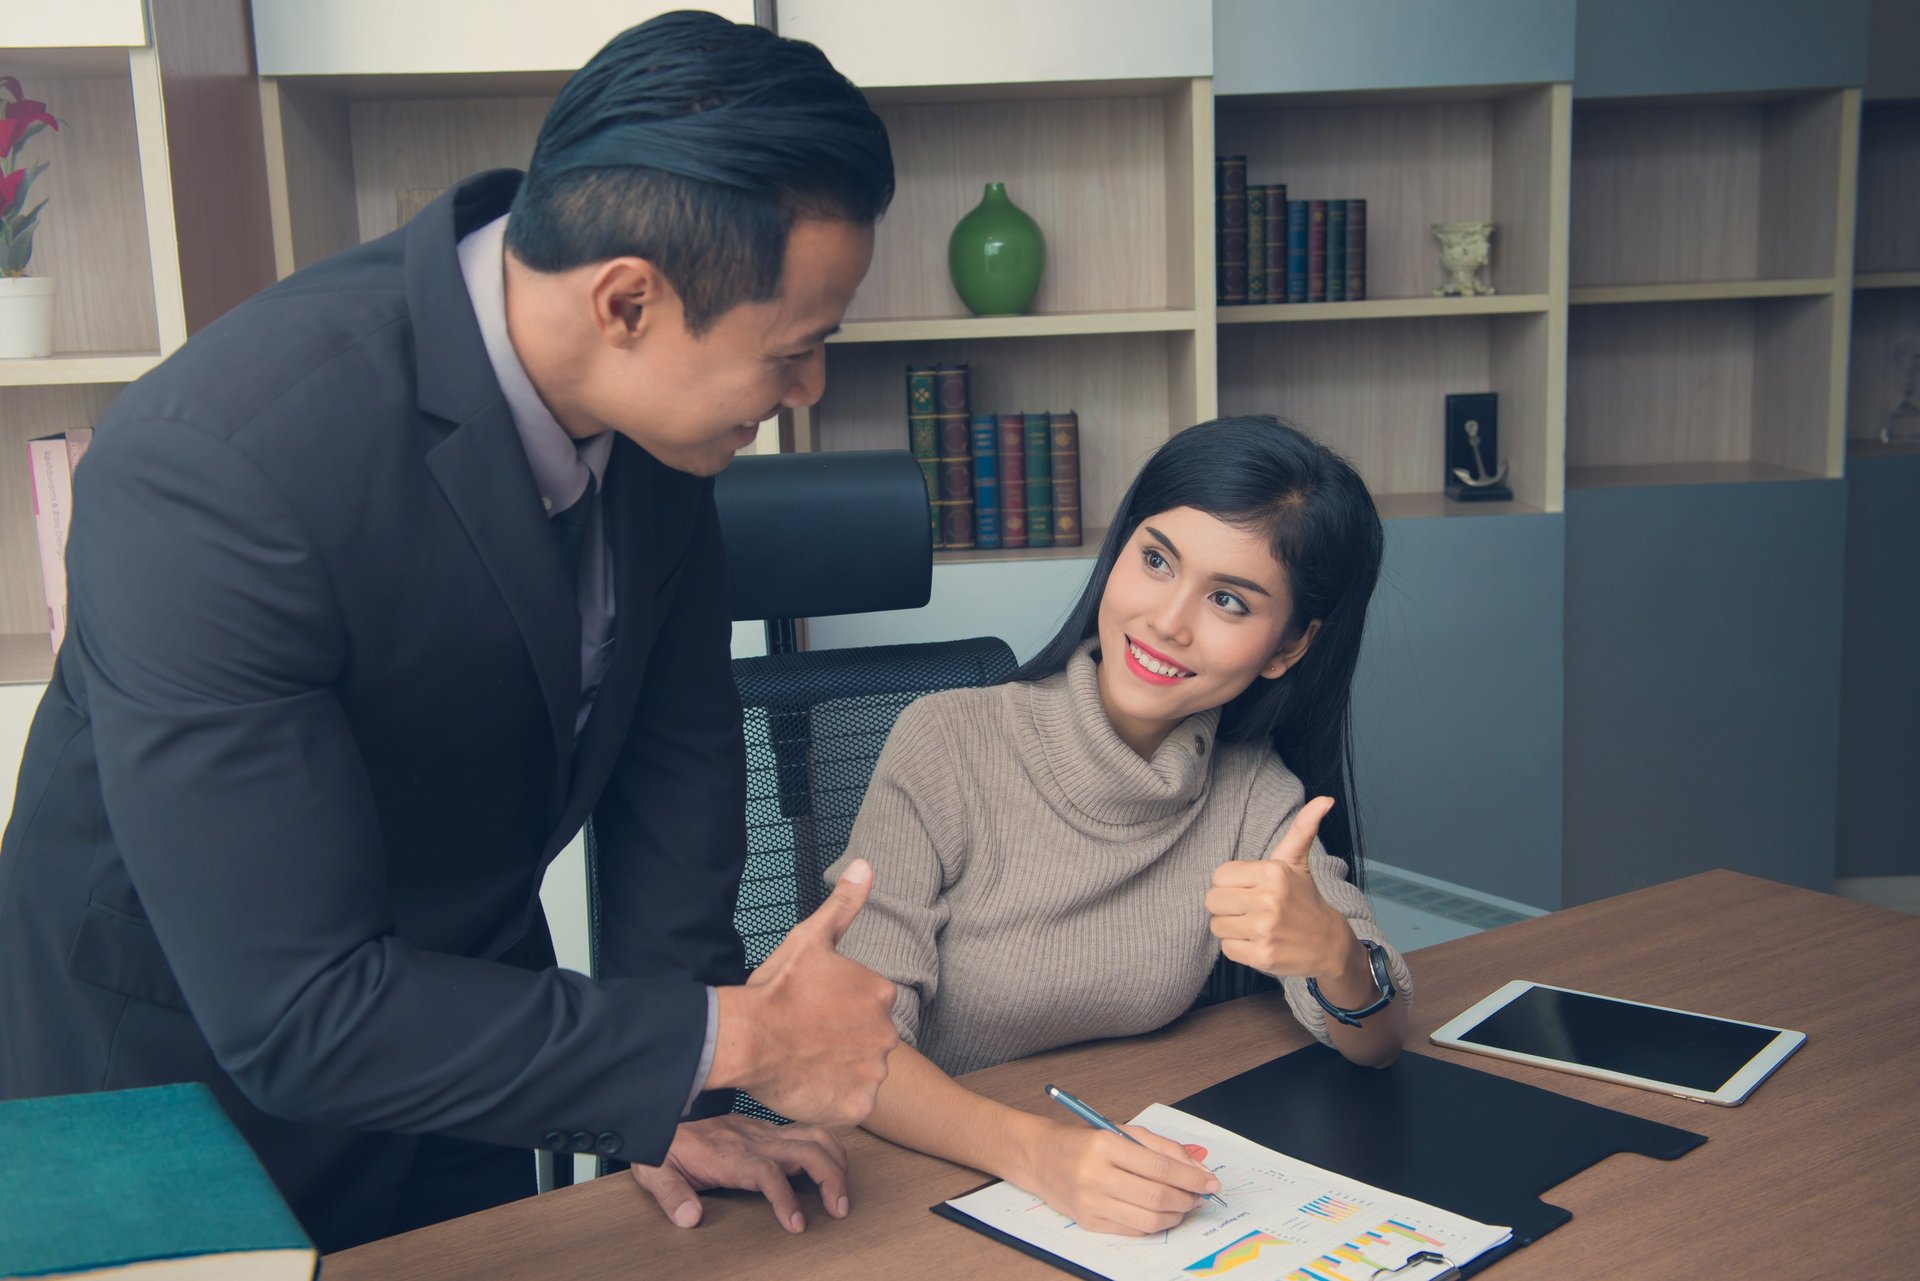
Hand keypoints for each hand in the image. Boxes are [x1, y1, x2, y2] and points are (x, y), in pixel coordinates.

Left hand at [630, 1113, 849, 1233]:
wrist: (663, 1114)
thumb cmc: (663, 1149)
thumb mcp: (656, 1174)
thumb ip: (672, 1197)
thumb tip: (690, 1219)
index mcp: (727, 1155)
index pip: (766, 1173)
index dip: (786, 1198)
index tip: (797, 1225)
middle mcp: (751, 1139)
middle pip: (803, 1151)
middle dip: (829, 1179)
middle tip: (839, 1211)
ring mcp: (763, 1131)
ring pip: (812, 1137)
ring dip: (835, 1162)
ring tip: (843, 1193)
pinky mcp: (767, 1128)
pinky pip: (807, 1132)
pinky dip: (829, 1148)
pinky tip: (835, 1167)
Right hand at [707, 858, 899, 1125]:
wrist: (747, 1038)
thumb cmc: (776, 988)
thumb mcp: (811, 938)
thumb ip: (843, 905)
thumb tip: (866, 865)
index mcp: (881, 993)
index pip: (868, 1005)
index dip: (837, 1009)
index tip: (811, 1010)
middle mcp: (887, 1032)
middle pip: (868, 1038)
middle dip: (842, 1039)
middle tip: (806, 1036)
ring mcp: (874, 1072)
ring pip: (861, 1070)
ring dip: (840, 1068)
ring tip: (805, 1059)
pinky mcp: (857, 1105)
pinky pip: (852, 1102)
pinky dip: (834, 1097)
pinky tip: (809, 1083)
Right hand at [1012, 1119, 1221, 1235]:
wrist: (1040, 1158)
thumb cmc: (1084, 1141)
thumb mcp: (1121, 1131)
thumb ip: (1161, 1147)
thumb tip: (1197, 1168)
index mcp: (1104, 1145)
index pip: (1159, 1166)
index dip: (1191, 1177)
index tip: (1211, 1181)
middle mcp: (1095, 1175)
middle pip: (1156, 1196)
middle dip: (1188, 1198)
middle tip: (1200, 1195)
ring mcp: (1091, 1202)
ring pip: (1148, 1218)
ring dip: (1176, 1214)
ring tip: (1185, 1204)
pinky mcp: (1089, 1223)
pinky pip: (1134, 1229)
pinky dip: (1157, 1224)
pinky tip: (1165, 1213)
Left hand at [1205, 797, 1357, 978]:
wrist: (1330, 944)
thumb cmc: (1305, 899)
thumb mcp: (1298, 862)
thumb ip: (1303, 828)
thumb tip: (1325, 799)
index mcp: (1272, 873)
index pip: (1218, 876)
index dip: (1230, 884)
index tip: (1250, 889)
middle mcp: (1268, 901)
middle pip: (1212, 901)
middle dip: (1227, 906)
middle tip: (1250, 908)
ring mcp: (1265, 930)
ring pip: (1217, 926)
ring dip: (1232, 928)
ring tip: (1255, 925)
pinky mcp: (1263, 956)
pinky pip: (1227, 949)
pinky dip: (1238, 948)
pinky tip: (1258, 942)